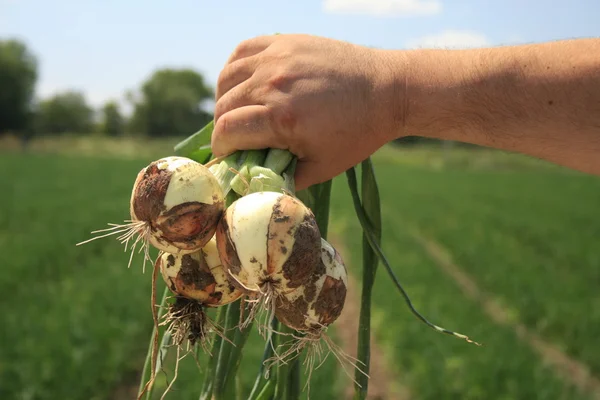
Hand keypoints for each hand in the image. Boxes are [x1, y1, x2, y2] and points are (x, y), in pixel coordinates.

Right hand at [212, 34, 399, 190]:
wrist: (386, 90)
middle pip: (223, 106)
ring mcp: (277, 58)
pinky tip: (244, 83)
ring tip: (237, 112)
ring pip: (227, 78)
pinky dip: (235, 69)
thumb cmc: (357, 133)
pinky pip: (242, 51)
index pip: (226, 130)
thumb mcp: (322, 167)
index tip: (228, 155)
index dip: (221, 147)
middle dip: (223, 127)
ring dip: (225, 99)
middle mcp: (273, 84)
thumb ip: (285, 178)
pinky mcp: (284, 41)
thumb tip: (256, 182)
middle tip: (236, 138)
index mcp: (281, 118)